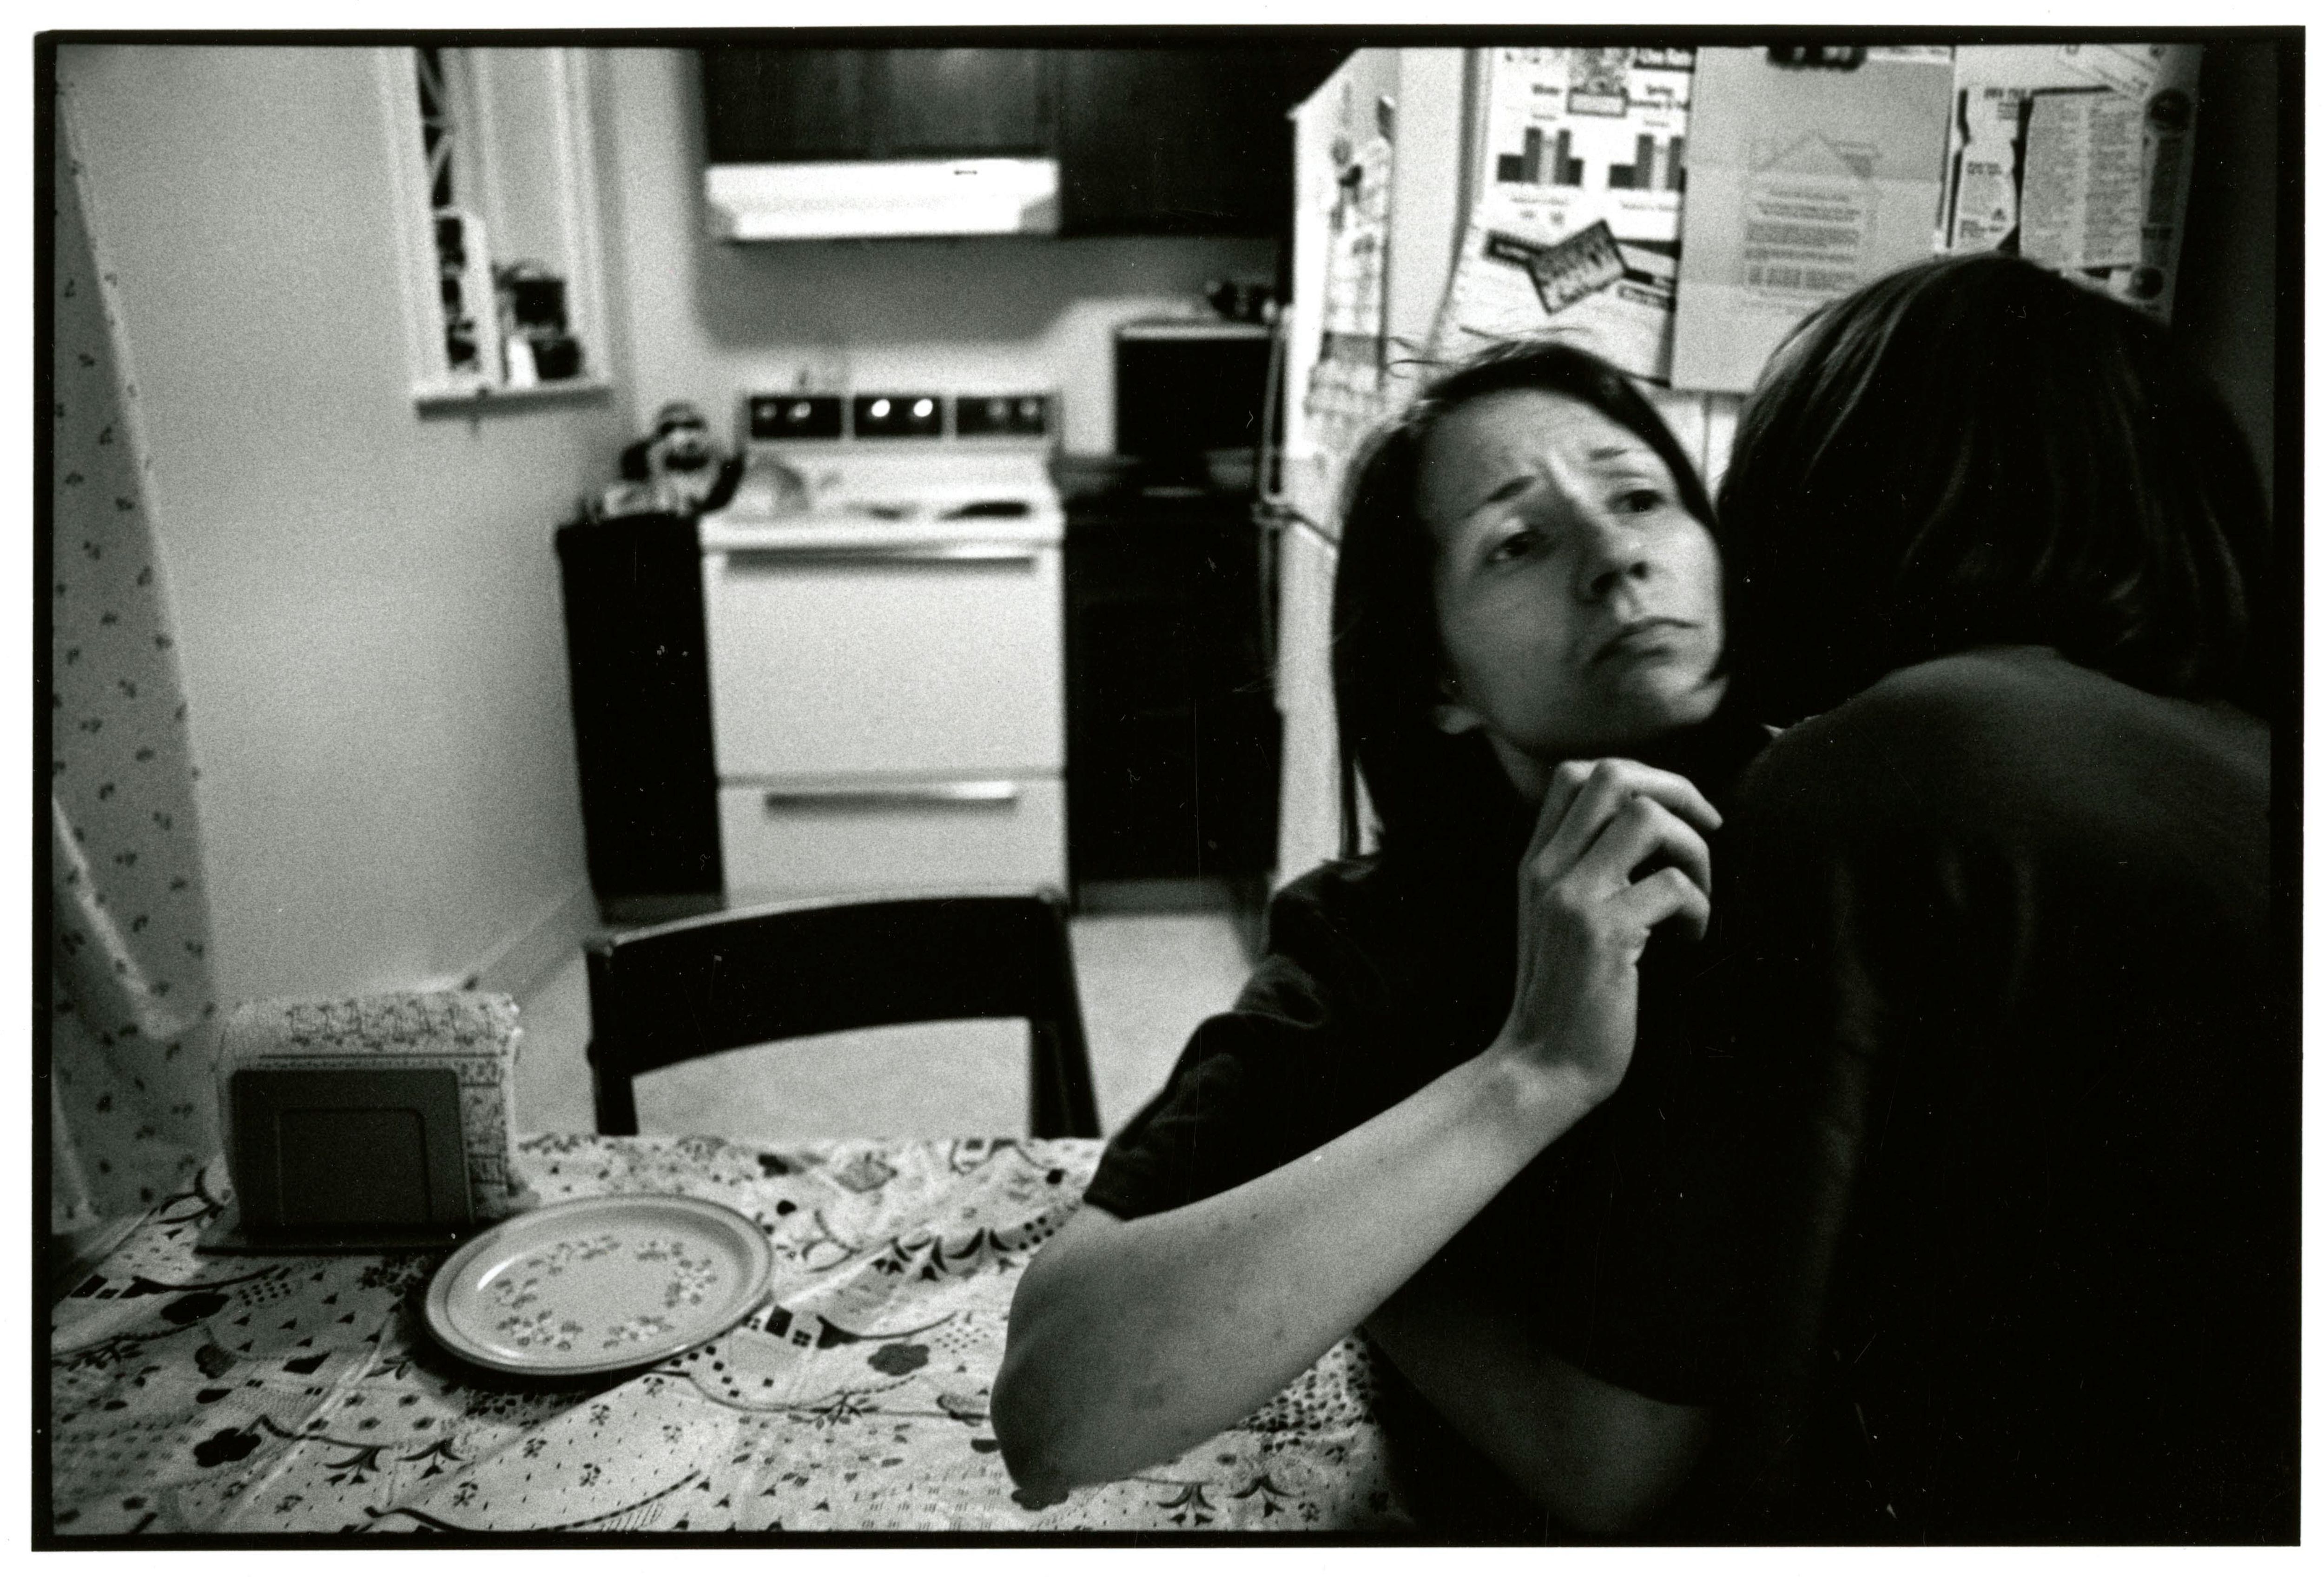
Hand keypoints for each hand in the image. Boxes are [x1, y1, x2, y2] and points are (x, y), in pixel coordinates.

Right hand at [1496, 758, 1719, 1101]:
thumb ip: (1586, 874)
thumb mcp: (1559, 923)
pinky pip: (1673, 885)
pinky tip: (1690, 941)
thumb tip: (1653, 831)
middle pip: (1613, 775)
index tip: (1674, 815)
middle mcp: (1548, 869)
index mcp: (1537, 863)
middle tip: (1707, 830)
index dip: (1639, 777)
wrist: (1542, 1069)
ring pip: (1647, 817)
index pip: (1576, 774)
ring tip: (1697, 896)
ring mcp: (1572, 898)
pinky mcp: (1604, 933)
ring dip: (1693, 849)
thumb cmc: (1566, 1000)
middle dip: (1677, 790)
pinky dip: (1700, 908)